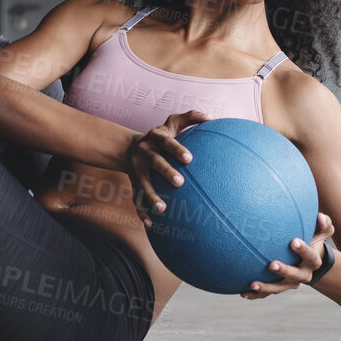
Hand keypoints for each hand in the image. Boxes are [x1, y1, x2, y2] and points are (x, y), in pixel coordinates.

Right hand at [125, 109, 208, 226]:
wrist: (129, 148)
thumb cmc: (161, 136)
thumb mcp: (172, 123)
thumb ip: (190, 117)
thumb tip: (211, 118)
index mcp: (156, 138)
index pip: (167, 142)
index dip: (176, 149)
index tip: (189, 158)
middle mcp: (145, 153)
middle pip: (155, 162)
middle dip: (166, 172)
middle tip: (180, 182)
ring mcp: (137, 169)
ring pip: (143, 184)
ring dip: (151, 196)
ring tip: (163, 208)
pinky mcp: (133, 183)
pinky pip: (136, 198)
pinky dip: (142, 211)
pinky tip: (151, 224)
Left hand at [241, 213, 335, 298]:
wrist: (308, 260)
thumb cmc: (312, 240)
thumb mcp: (320, 233)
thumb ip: (324, 224)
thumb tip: (320, 216)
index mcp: (313, 262)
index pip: (310, 256)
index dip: (303, 250)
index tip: (293, 241)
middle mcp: (303, 275)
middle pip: (294, 275)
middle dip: (283, 270)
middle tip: (271, 264)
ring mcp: (290, 283)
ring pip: (279, 287)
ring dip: (266, 287)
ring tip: (252, 284)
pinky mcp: (279, 287)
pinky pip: (267, 293)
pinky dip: (256, 294)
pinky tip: (243, 293)